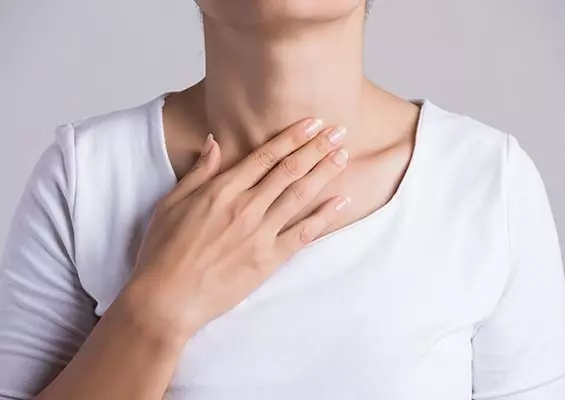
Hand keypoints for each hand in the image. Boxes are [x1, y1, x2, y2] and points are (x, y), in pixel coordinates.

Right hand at [125, 119, 350, 341]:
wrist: (166, 298)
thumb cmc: (162, 252)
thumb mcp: (170, 204)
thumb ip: (198, 173)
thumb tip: (214, 142)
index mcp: (221, 190)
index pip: (265, 156)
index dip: (292, 138)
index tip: (312, 124)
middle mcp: (245, 207)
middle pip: (288, 170)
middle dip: (316, 148)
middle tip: (338, 132)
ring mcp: (259, 233)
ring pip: (299, 195)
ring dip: (324, 173)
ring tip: (343, 156)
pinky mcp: (268, 260)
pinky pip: (303, 234)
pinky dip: (324, 217)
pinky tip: (340, 201)